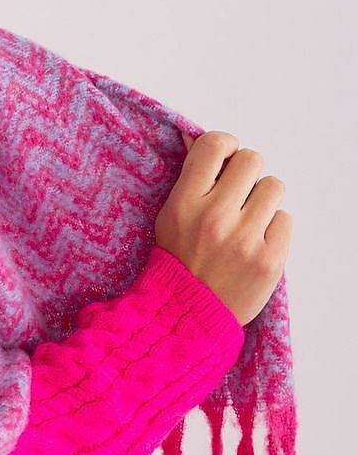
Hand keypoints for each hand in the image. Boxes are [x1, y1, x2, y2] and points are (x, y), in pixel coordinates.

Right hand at [152, 129, 291, 324]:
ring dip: (263, 201)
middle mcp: (214, 218)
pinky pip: (285, 219)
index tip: (225, 162)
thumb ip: (190, 179)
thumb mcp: (170, 217)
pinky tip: (255, 244)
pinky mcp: (269, 260)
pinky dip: (273, 229)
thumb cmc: (178, 261)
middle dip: (248, 173)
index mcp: (184, 204)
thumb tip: (200, 138)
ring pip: (273, 187)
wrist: (186, 316)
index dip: (225, 146)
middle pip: (252, 160)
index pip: (215, 145)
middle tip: (239, 194)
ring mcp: (244, 240)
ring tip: (248, 222)